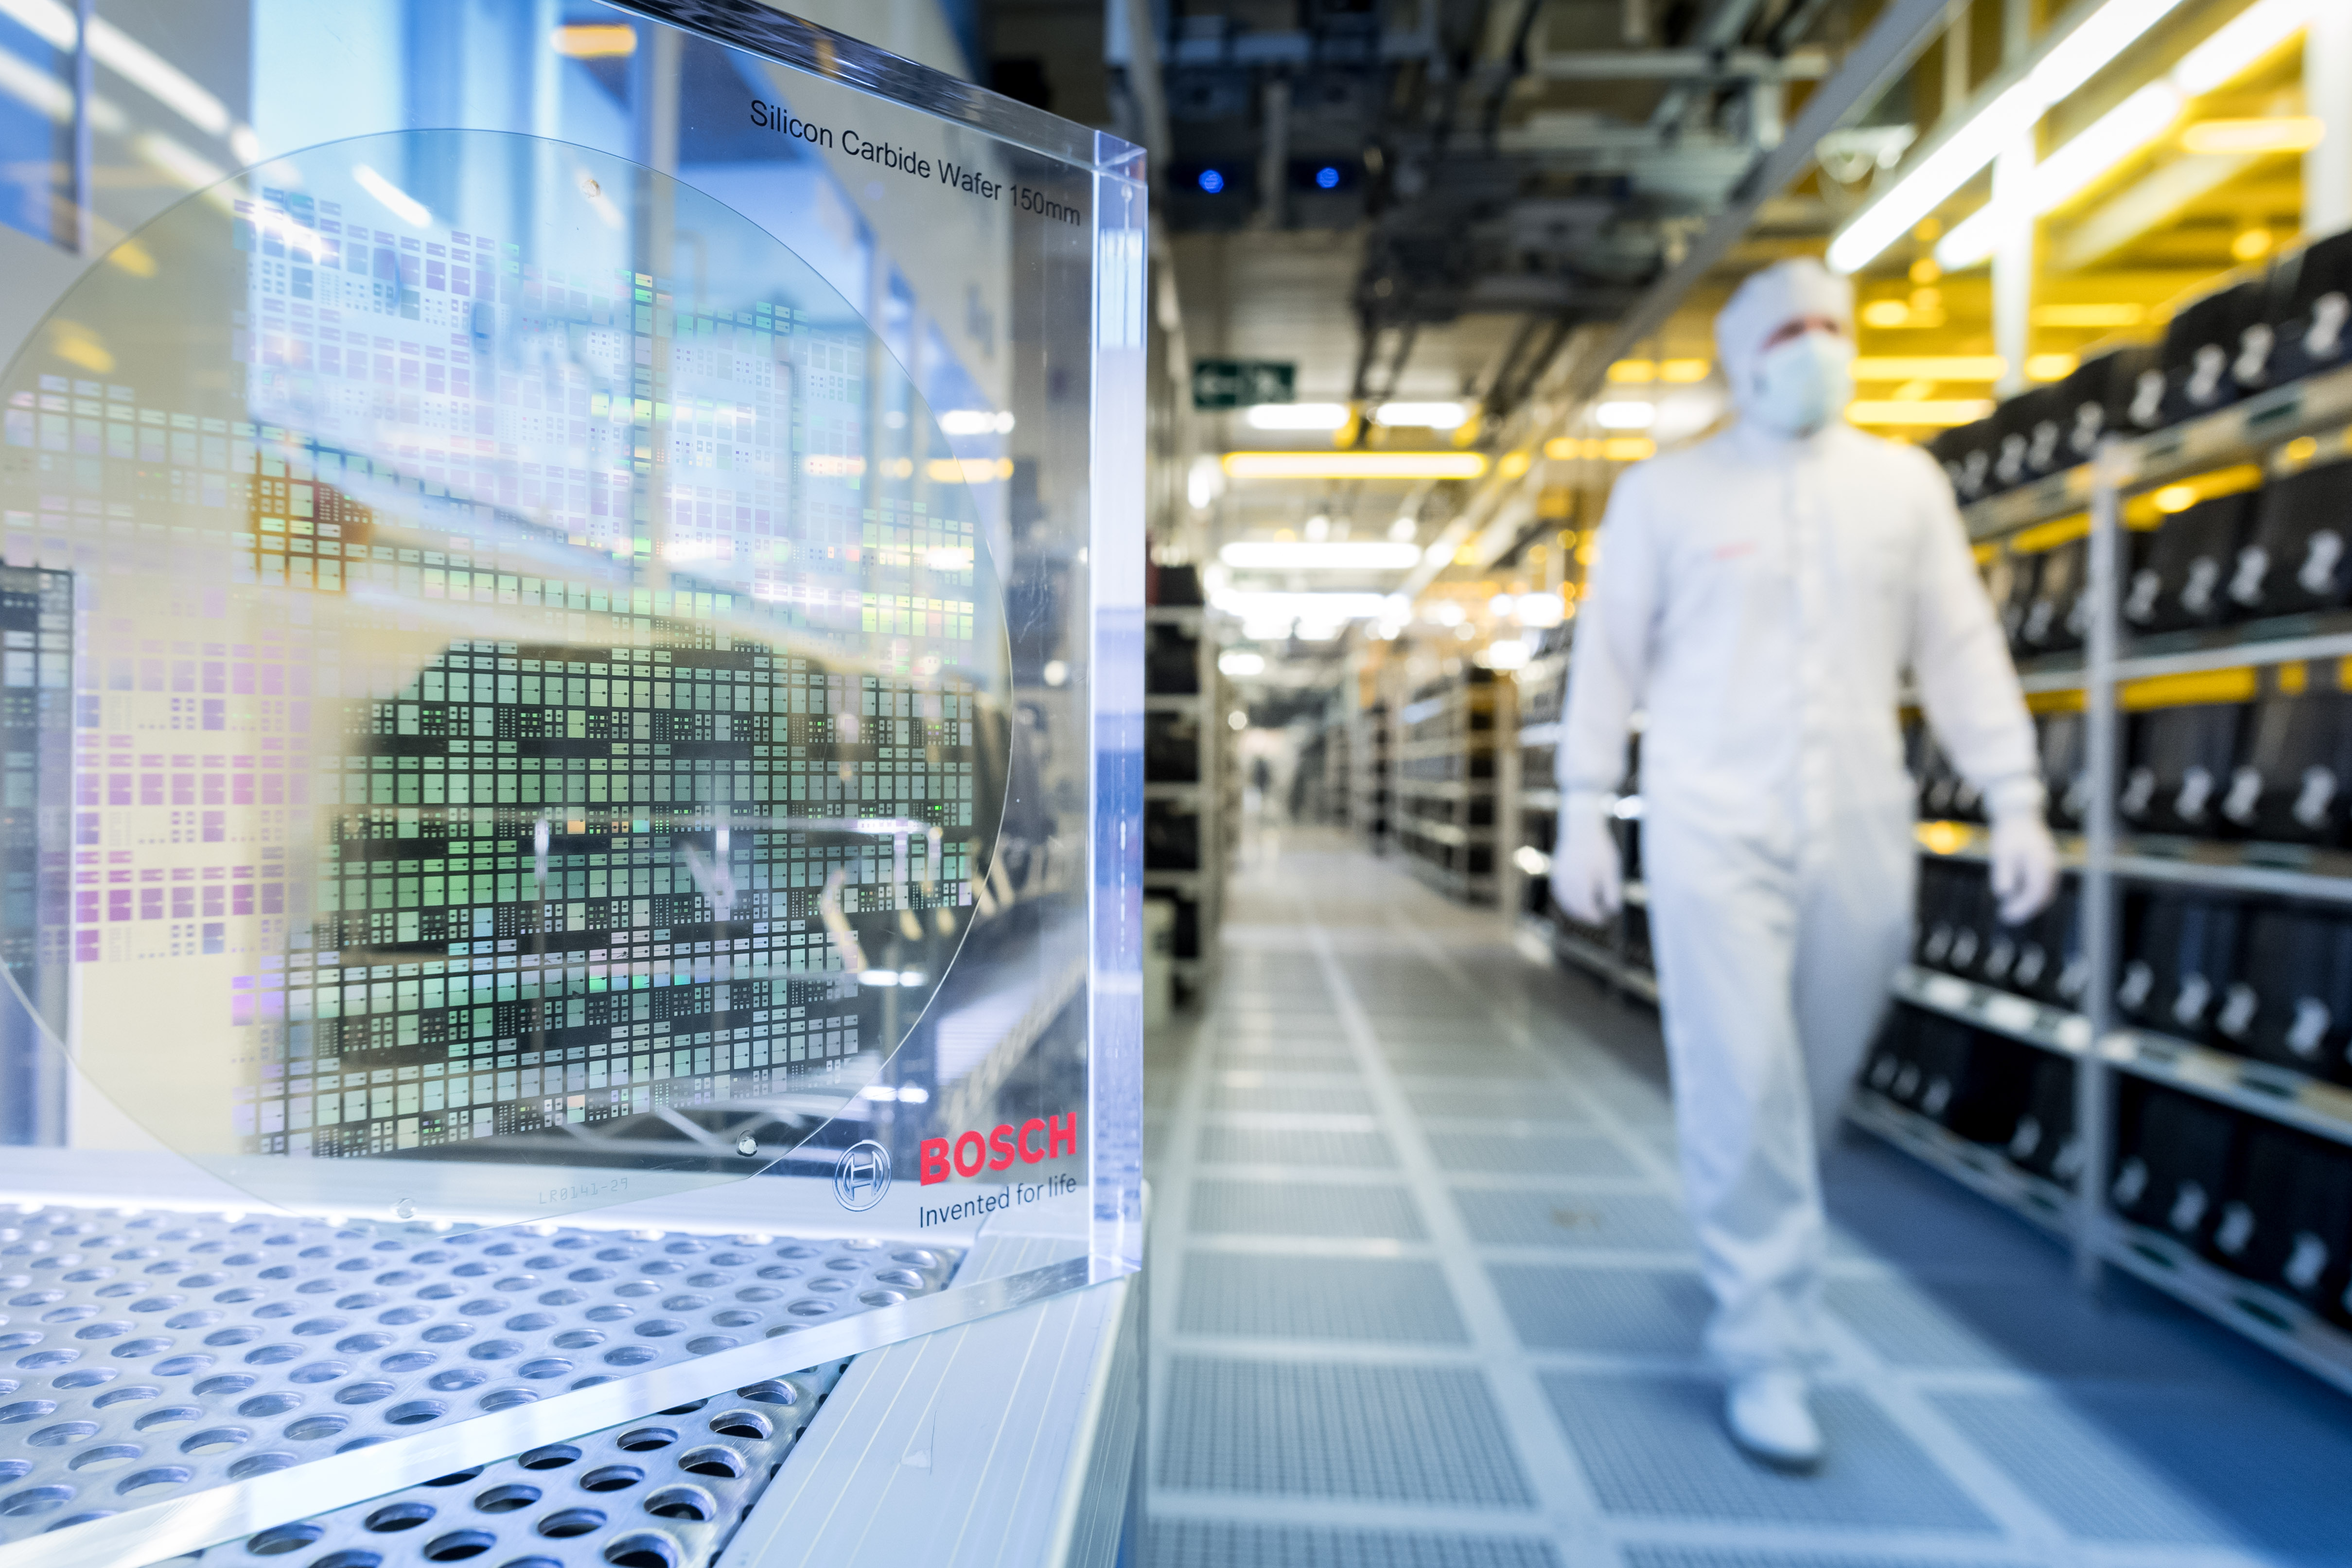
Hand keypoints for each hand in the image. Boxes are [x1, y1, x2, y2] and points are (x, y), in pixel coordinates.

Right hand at [1550, 797, 1623, 924]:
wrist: (1581, 829)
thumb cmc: (1599, 848)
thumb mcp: (1611, 868)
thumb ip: (1612, 890)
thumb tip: (1613, 910)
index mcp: (1583, 880)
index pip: (1588, 907)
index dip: (1596, 916)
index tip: (1605, 919)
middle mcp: (1569, 880)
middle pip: (1576, 907)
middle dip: (1587, 916)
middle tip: (1599, 919)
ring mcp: (1560, 877)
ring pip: (1566, 902)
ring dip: (1576, 911)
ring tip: (1588, 913)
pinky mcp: (1557, 874)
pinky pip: (1560, 893)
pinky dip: (1567, 901)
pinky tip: (1576, 903)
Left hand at [1989, 809, 2057, 924]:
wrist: (2018, 817)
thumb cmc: (2008, 834)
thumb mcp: (2002, 854)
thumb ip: (2004, 873)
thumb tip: (2004, 894)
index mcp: (2042, 865)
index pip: (2036, 894)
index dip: (2022, 908)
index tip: (2007, 916)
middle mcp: (2051, 867)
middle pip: (2043, 896)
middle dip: (2026, 910)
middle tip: (2006, 917)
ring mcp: (2050, 867)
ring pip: (2043, 893)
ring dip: (2028, 904)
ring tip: (2009, 911)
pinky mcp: (2045, 867)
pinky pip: (2041, 886)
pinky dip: (2030, 896)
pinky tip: (2015, 899)